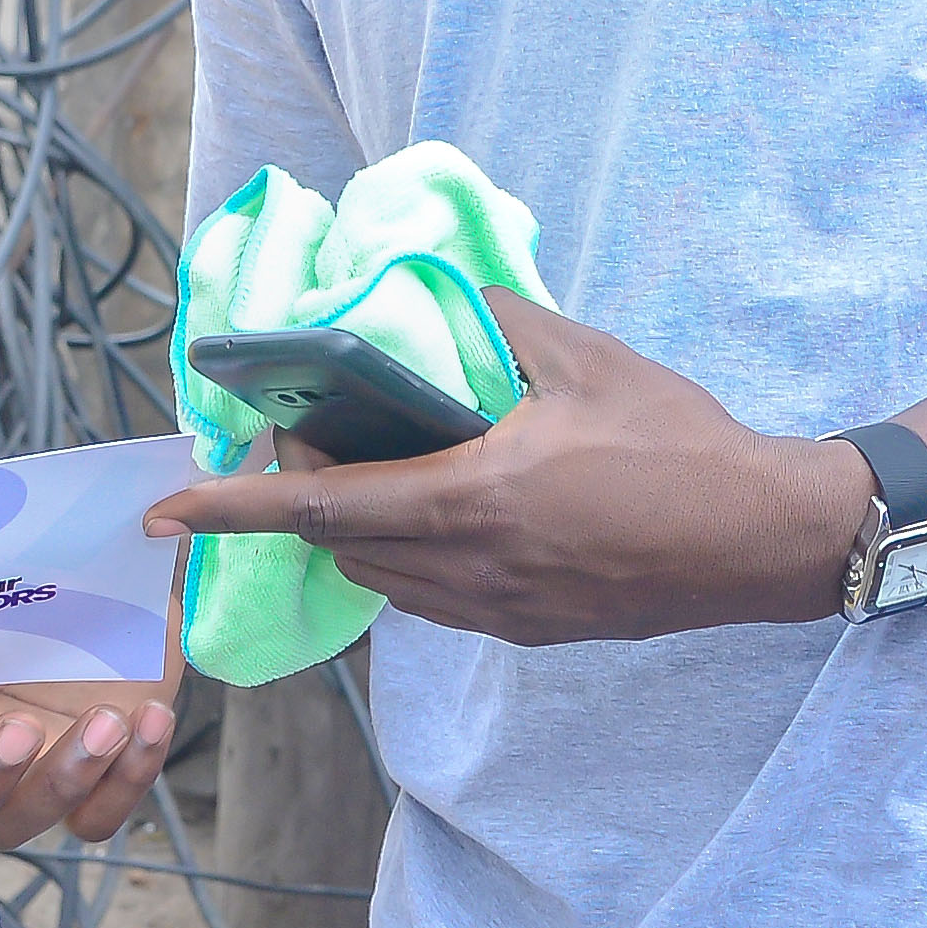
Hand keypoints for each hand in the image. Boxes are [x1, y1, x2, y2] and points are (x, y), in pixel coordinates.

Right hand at [0, 401, 179, 843]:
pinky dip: (124, 785)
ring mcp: (21, 771)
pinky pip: (96, 819)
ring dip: (59, 783)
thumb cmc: (14, 550)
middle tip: (21, 729)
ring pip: (14, 823)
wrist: (113, 568)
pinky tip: (148, 723)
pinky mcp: (88, 780)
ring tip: (108, 721)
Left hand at [144, 296, 870, 645]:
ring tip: (381, 469)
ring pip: (384, 580)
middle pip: (341, 544)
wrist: (760, 537)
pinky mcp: (529, 631)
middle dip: (304, 498)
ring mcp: (499, 612)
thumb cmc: (679, 442)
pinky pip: (435, 600)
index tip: (166, 512)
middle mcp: (470, 570)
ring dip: (358, 531)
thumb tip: (451, 296)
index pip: (320, 506)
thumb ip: (500, 321)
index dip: (232, 508)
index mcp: (470, 500)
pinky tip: (447, 513)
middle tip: (313, 434)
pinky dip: (411, 558)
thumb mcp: (584, 357)